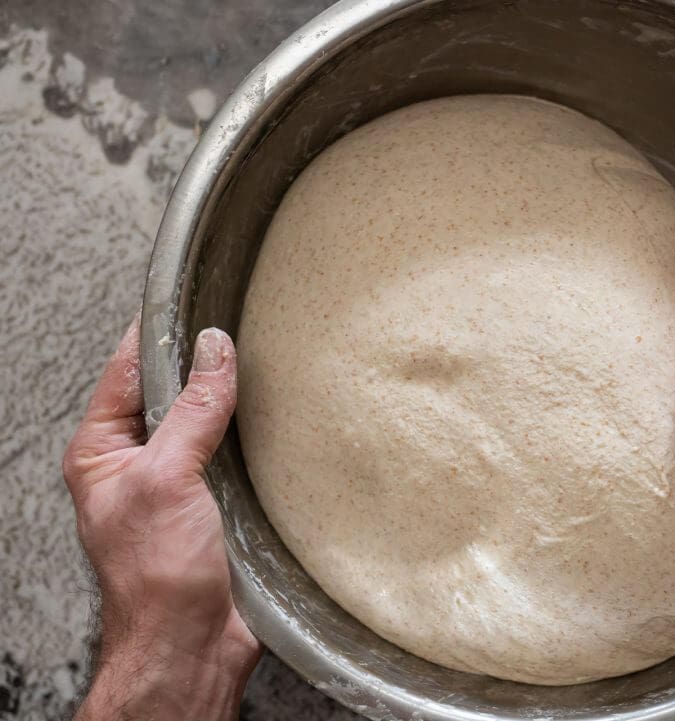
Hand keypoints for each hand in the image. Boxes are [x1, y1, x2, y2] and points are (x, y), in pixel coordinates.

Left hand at [63, 317, 259, 720]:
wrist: (192, 648)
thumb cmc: (156, 580)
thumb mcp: (166, 480)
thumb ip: (192, 412)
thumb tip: (214, 352)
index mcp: (103, 452)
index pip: (129, 371)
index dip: (158, 332)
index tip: (192, 297)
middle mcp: (140, 463)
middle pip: (172, 391)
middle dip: (204, 362)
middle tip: (239, 325)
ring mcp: (182, 482)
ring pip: (210, 420)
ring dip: (235, 399)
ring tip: (264, 362)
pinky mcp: (221, 503)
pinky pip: (239, 453)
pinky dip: (258, 433)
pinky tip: (280, 417)